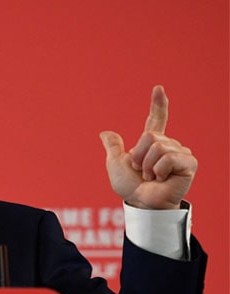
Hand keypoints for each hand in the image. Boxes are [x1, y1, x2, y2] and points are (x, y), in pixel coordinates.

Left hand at [99, 86, 196, 209]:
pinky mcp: (189, 163)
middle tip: (142, 172)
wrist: (141, 203)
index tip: (158, 89)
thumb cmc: (130, 187)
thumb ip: (113, 148)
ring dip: (148, 165)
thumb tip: (105, 133)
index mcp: (152, 144)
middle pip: (150, 136)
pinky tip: (162, 179)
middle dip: (139, 156)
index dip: (158, 104)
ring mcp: (180, 154)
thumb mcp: (115, 164)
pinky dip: (158, 170)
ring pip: (157, 146)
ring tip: (152, 177)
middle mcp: (168, 146)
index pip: (156, 119)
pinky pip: (168, 157)